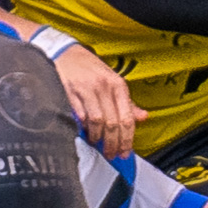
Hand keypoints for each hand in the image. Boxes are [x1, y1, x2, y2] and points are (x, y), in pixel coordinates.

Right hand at [54, 44, 146, 158]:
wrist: (65, 52)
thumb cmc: (89, 69)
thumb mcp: (112, 81)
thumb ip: (127, 102)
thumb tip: (143, 117)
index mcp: (118, 85)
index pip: (127, 119)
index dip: (127, 139)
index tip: (125, 152)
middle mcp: (104, 87)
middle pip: (112, 123)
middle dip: (112, 143)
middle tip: (110, 154)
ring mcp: (86, 89)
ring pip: (97, 122)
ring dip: (96, 137)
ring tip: (96, 143)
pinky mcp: (70, 92)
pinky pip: (79, 116)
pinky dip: (82, 127)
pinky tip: (83, 131)